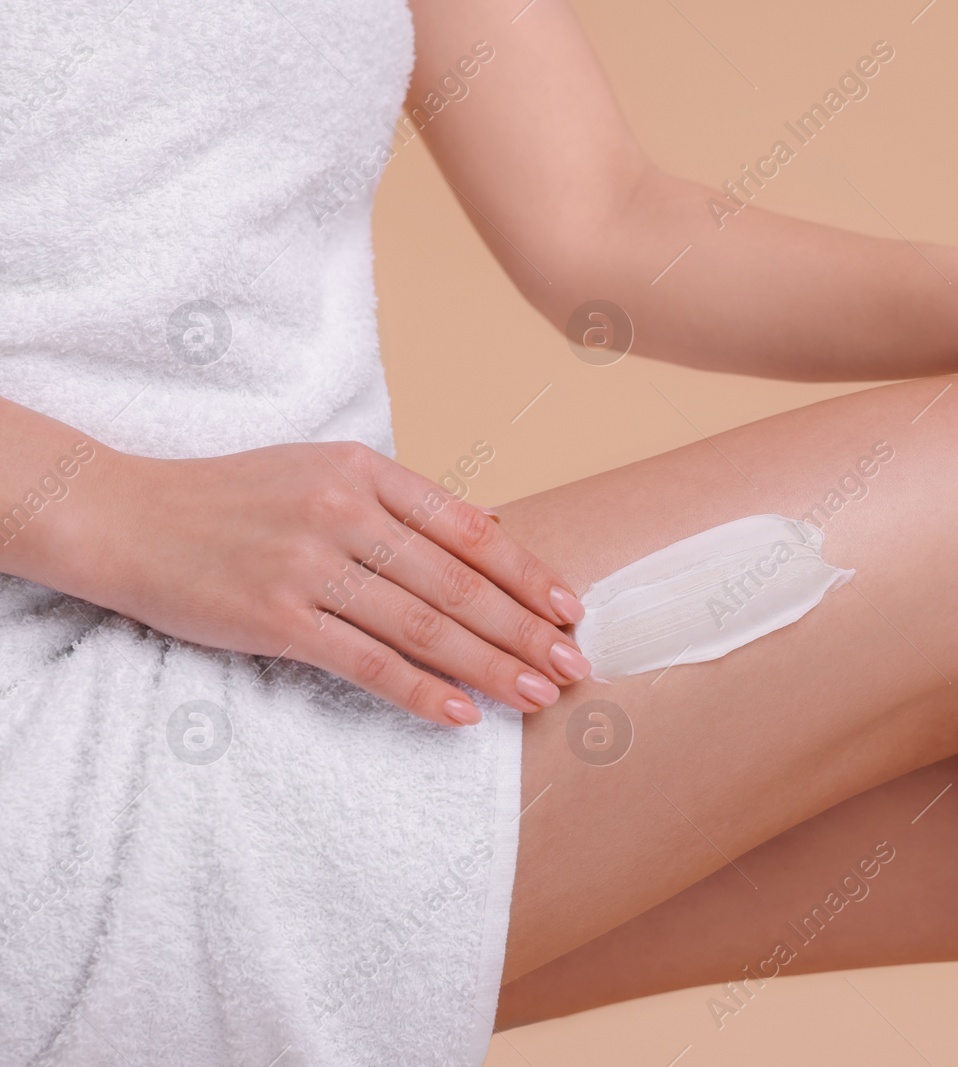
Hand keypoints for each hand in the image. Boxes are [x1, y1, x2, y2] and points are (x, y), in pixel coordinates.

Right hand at [62, 442, 589, 725]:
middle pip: (458, 581)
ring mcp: (310, 565)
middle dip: (525, 629)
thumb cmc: (237, 498)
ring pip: (423, 624)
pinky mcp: (277, 617)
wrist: (129, 517)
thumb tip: (487, 533)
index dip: (527, 572)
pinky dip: (419, 690)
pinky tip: (461, 714)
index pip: (469, 527)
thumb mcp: (323, 473)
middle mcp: (344, 511)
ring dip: (490, 665)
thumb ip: (399, 505)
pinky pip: (365, 662)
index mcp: (366, 470)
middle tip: (574, 663)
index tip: (569, 607)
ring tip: (538, 693)